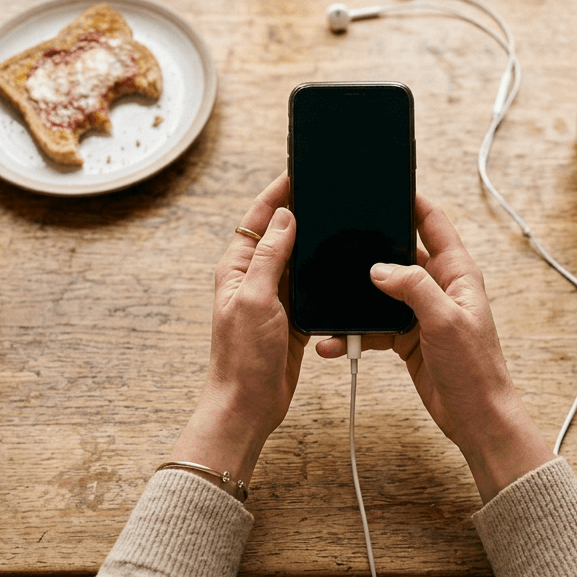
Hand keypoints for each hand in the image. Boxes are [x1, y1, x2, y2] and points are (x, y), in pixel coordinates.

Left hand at [170, 173, 306, 494]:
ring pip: (298, 258)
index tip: (297, 172)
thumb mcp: (255, 298)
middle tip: (325, 190)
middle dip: (300, 211)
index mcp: (237, 267)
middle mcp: (254, 277)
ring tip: (337, 221)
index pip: (257, 218)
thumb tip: (285, 217)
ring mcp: (274, 296)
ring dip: (313, 243)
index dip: (276, 193)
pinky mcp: (292, 316)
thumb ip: (270, 256)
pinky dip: (322, 274)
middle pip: (279, 233)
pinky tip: (339, 265)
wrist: (249, 404)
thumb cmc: (242, 357)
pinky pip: (310, 286)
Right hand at [316, 192, 551, 501]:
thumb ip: (414, 288)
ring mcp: (421, 313)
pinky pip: (374, 326)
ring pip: (381, 294)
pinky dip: (355, 332)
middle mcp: (439, 288)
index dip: (413, 202)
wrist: (476, 418)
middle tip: (340, 242)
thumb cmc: (476, 369)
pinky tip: (335, 341)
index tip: (387, 186)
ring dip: (357, 300)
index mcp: (457, 274)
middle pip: (400, 256)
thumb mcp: (445, 321)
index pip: (434, 224)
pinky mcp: (407, 338)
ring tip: (331, 303)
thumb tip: (379, 268)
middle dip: (371, 251)